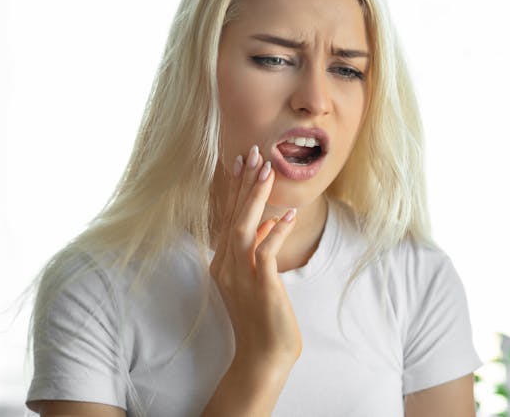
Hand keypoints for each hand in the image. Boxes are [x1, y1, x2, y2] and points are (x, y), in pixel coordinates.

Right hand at [209, 144, 302, 368]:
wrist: (263, 356)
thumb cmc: (262, 317)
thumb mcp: (257, 277)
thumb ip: (258, 248)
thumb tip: (267, 222)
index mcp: (223, 261)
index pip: (227, 216)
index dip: (234, 188)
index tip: (240, 161)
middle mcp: (225, 264)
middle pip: (232, 215)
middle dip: (243, 182)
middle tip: (252, 153)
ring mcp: (240, 274)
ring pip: (244, 226)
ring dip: (255, 197)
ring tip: (266, 170)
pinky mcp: (259, 284)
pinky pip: (266, 250)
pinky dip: (276, 231)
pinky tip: (287, 215)